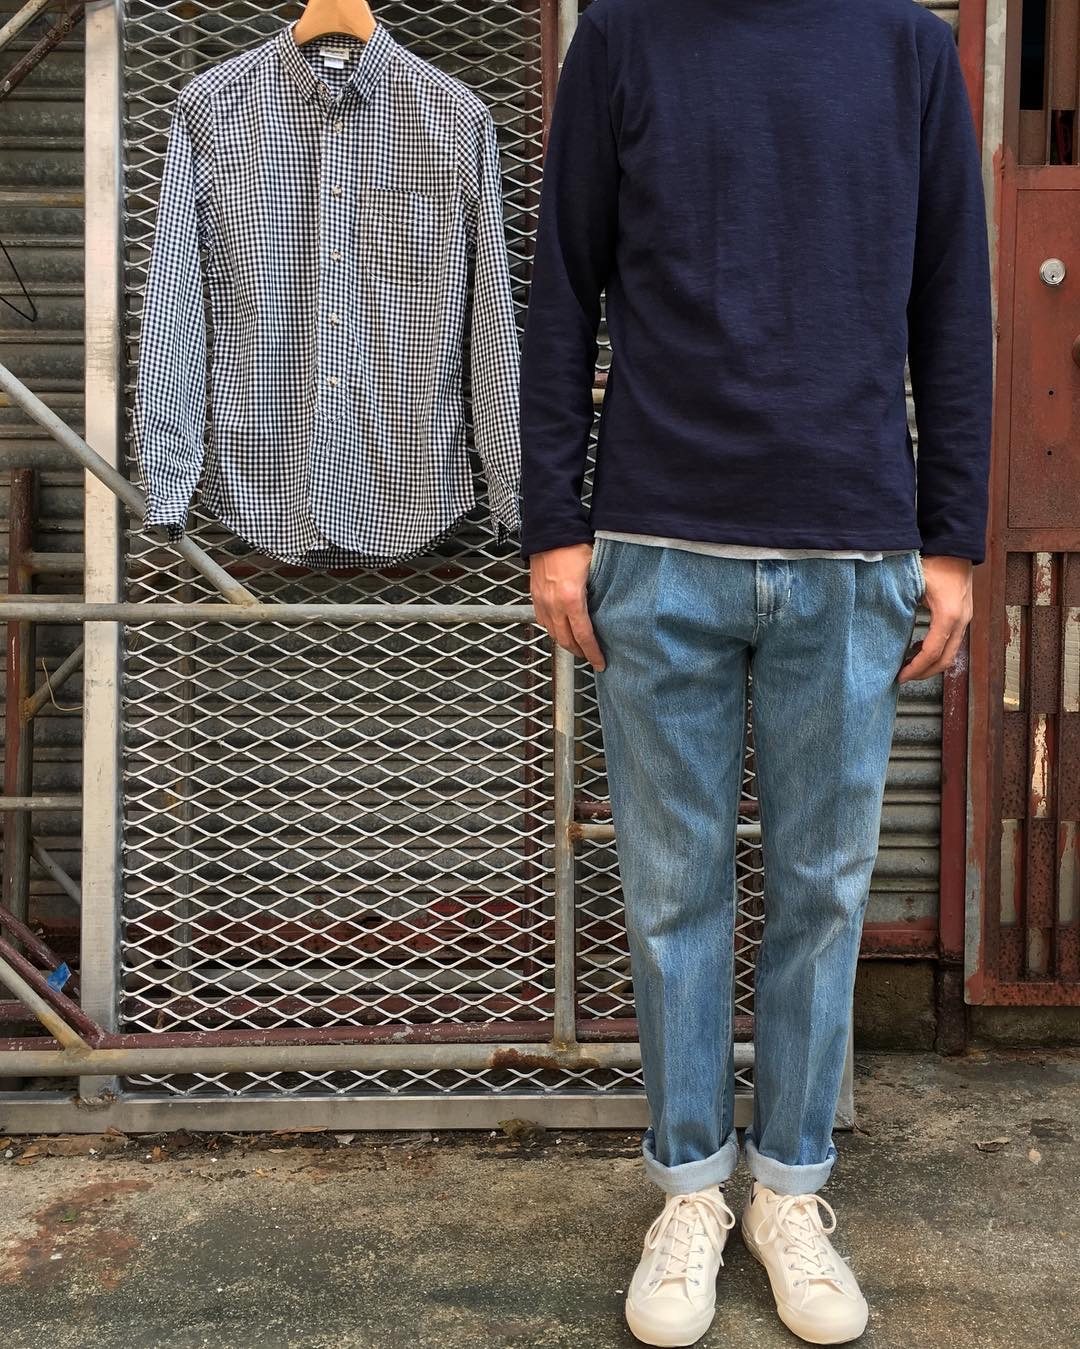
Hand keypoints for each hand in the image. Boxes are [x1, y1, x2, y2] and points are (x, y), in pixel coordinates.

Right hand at [530, 543, 605, 671]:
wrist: (550, 531)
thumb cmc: (574, 546)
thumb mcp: (596, 568)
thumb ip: (602, 591)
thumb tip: (614, 607)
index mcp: (571, 599)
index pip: (584, 635)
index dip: (593, 653)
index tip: (601, 663)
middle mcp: (553, 604)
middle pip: (566, 640)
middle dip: (580, 652)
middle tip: (592, 657)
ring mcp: (542, 601)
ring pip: (553, 633)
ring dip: (566, 643)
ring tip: (579, 647)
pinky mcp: (535, 596)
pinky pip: (543, 622)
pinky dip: (554, 630)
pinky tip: (562, 630)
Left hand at [898, 555, 973, 683]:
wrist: (955, 547)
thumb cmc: (934, 562)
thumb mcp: (912, 584)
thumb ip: (900, 606)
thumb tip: (881, 626)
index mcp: (948, 616)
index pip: (931, 653)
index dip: (915, 669)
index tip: (900, 677)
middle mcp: (961, 621)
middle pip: (945, 660)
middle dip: (924, 672)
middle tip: (903, 677)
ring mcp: (965, 619)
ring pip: (950, 653)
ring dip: (930, 663)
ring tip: (909, 665)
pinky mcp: (964, 616)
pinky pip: (952, 642)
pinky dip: (937, 650)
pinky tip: (919, 649)